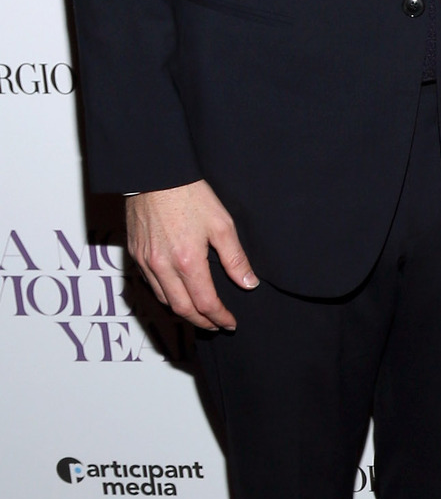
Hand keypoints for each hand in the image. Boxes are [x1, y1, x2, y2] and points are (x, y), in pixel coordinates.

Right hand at [126, 180, 257, 331]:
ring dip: (183, 311)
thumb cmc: (189, 195)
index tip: (230, 322)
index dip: (219, 317)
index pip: (205, 304)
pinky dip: (165, 295)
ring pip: (163, 299)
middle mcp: (162, 267)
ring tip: (199, 313)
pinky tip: (177, 292)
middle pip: (181, 309)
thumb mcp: (221, 224)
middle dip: (201, 321)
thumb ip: (235, 258)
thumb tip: (248, 283)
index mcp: (187, 261)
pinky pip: (149, 284)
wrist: (154, 174)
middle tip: (217, 324)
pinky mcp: (134, 253)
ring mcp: (145, 261)